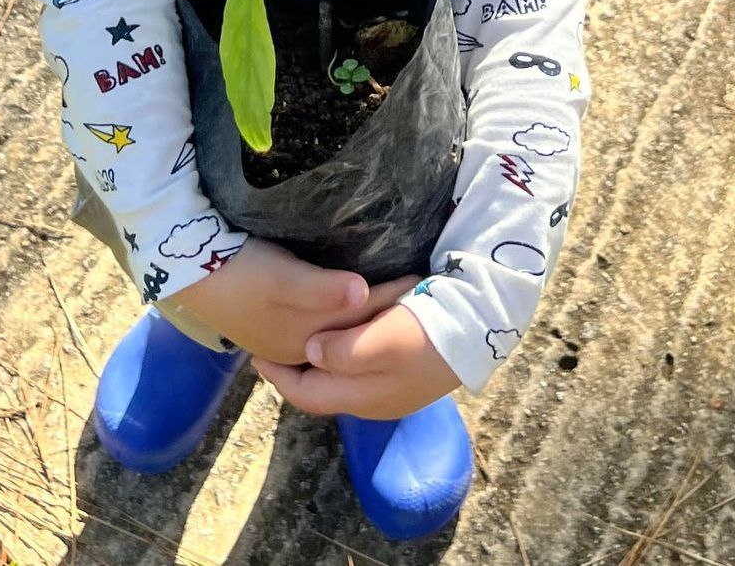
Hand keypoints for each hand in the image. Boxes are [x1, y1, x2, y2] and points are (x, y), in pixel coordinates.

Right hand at [168, 239, 416, 365]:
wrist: (187, 273)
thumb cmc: (238, 272)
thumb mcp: (281, 279)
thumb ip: (323, 290)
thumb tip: (364, 294)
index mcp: (309, 341)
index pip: (365, 322)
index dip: (395, 299)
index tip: (425, 278)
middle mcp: (303, 348)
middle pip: (356, 333)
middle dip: (387, 314)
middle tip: (420, 287)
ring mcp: (287, 340)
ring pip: (341, 334)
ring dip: (366, 317)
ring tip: (393, 293)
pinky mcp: (274, 326)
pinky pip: (323, 326)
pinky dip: (344, 317)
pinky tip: (351, 303)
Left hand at [252, 303, 460, 418]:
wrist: (479, 331)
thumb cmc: (426, 334)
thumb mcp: (381, 341)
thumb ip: (342, 353)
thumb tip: (311, 354)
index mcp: (362, 398)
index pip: (307, 396)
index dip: (279, 379)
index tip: (256, 355)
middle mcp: (374, 403)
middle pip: (324, 392)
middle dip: (297, 374)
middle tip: (275, 348)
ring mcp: (394, 392)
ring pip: (344, 384)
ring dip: (320, 367)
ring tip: (303, 342)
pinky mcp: (408, 376)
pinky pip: (363, 373)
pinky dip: (343, 360)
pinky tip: (343, 340)